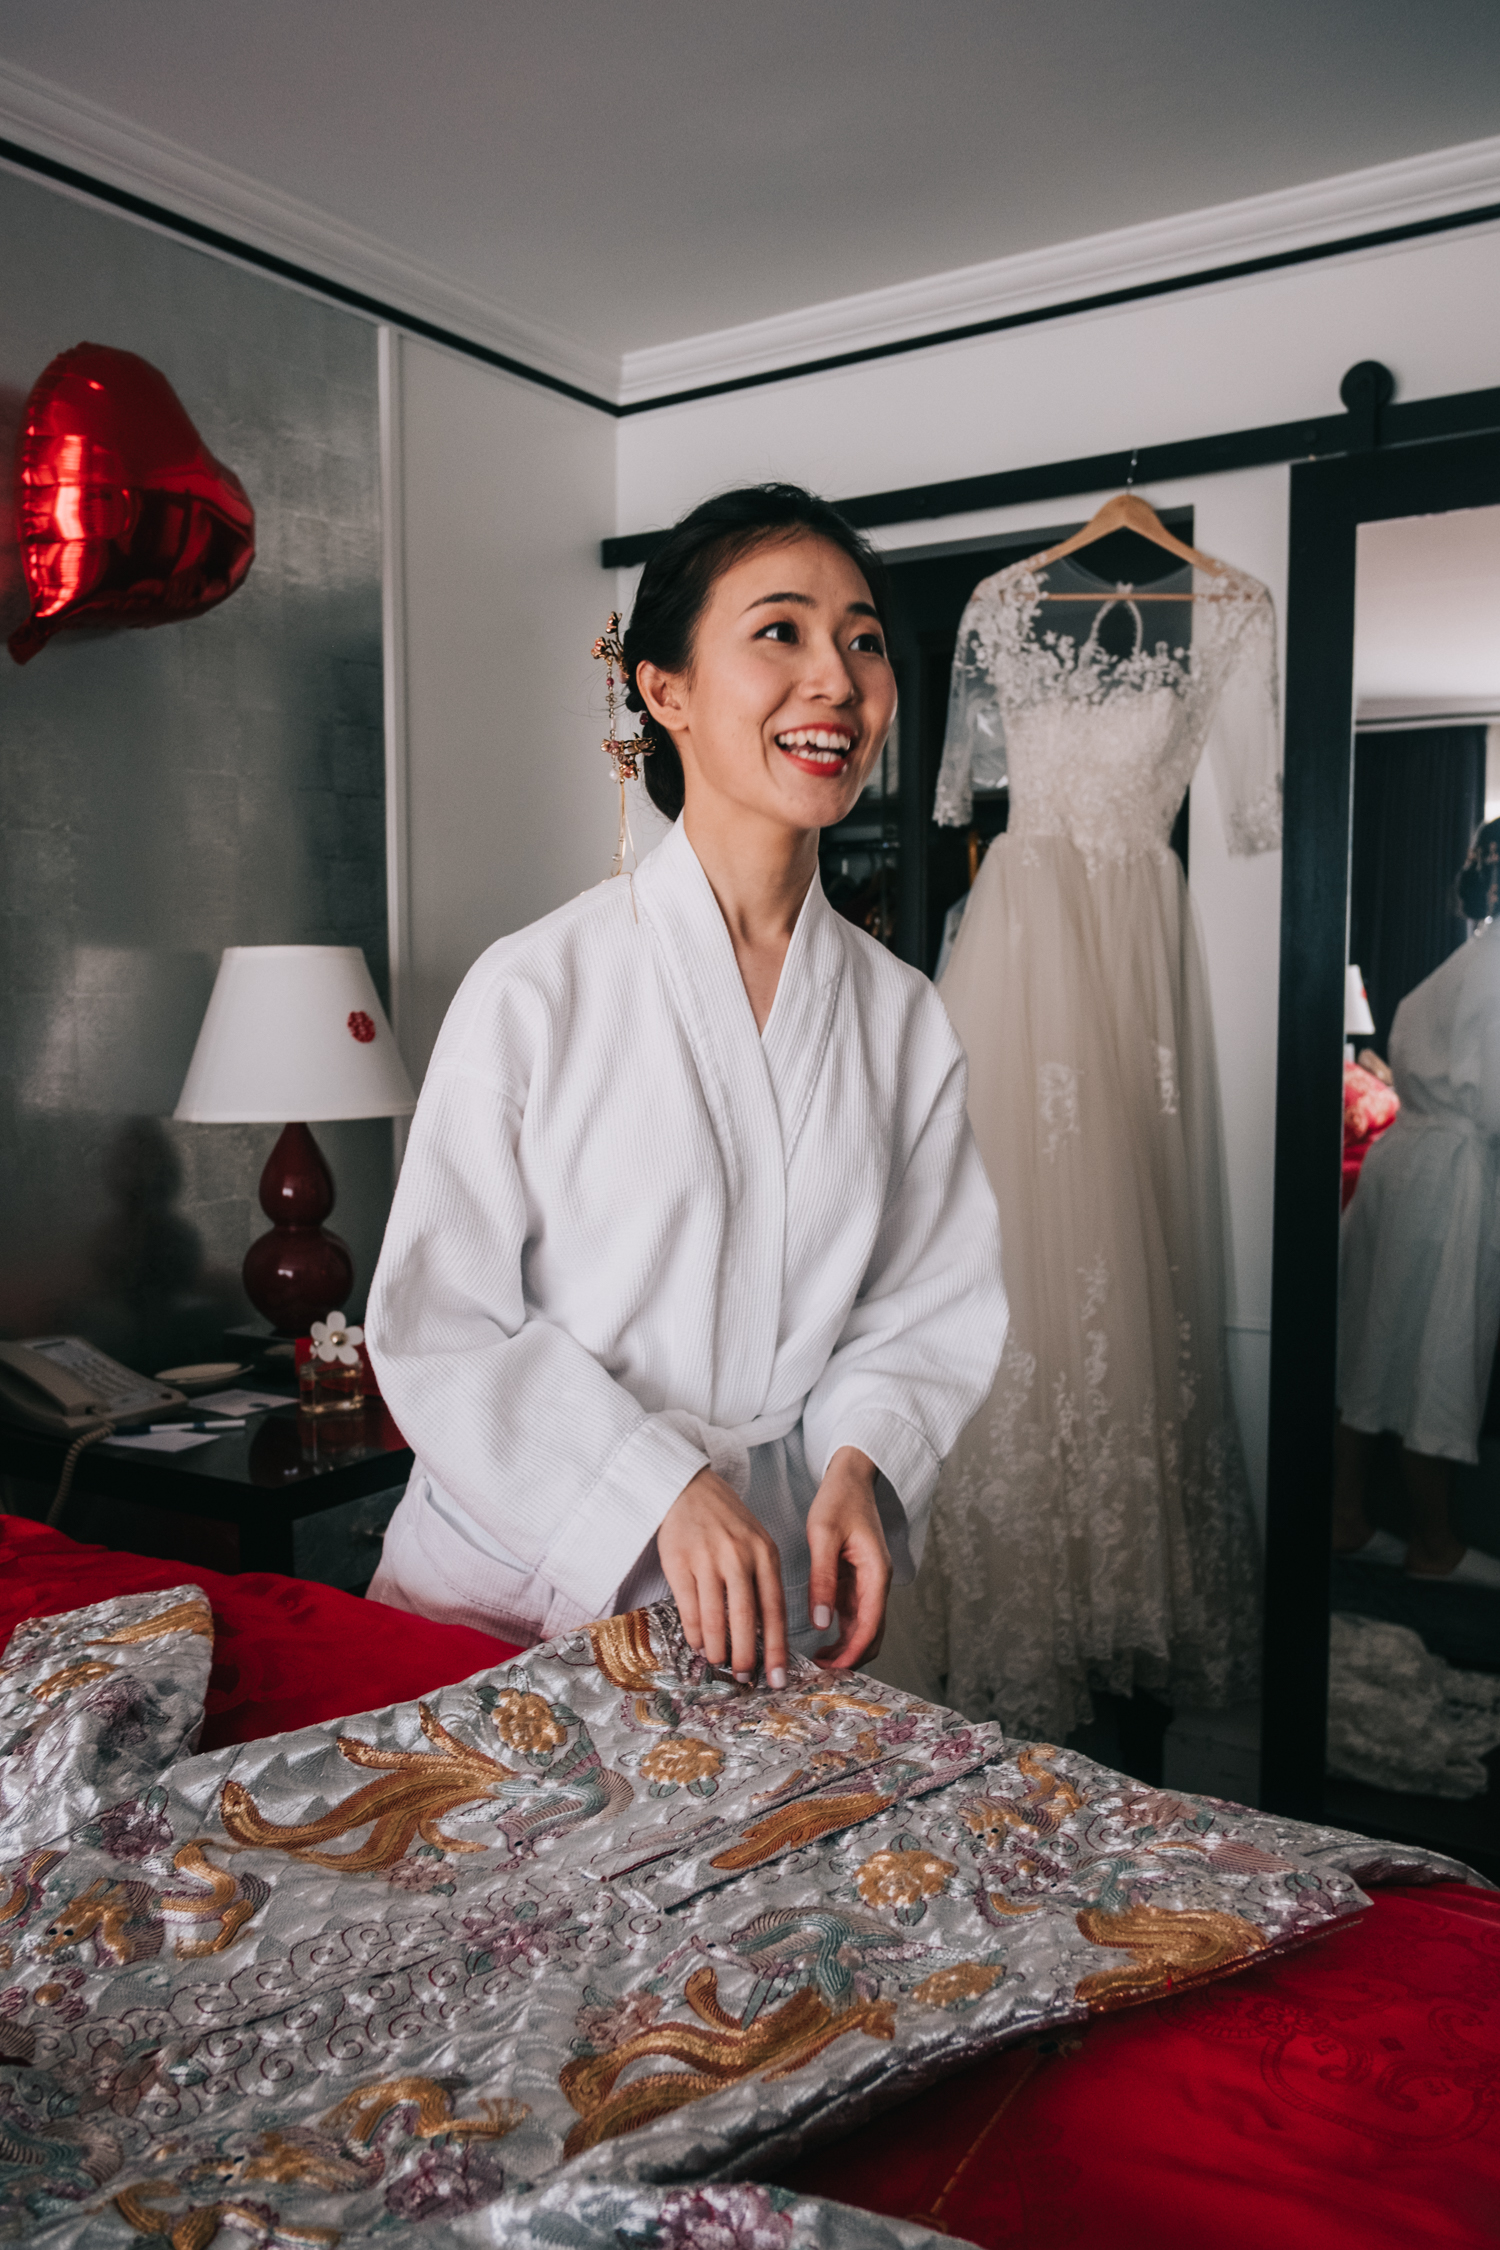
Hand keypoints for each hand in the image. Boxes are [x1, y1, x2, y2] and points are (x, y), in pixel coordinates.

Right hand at [657, 1467, 789, 1687]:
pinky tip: (698, 1642)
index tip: (778, 1676)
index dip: (776, 1647)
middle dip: (746, 1655)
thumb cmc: (726, 1521)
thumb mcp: (756, 1543)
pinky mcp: (679, 1561)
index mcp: (764, 1553)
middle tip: (745, 1678)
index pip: (774, 1609)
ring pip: (715, 1616)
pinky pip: (688, 1606)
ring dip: (717, 1646)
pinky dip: (694, 1631)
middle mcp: (739, 1556)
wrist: (688, 1488)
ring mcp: (708, 1558)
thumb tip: (763, 1634)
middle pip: (745, 1617)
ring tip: (719, 1662)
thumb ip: (762, 1581)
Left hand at [807, 1447, 890, 1670]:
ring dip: (847, 1648)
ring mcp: (870, 1583)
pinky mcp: (860, 1580)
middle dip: (851, 1658)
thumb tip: (822, 1622)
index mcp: (877, 1572)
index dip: (853, 1653)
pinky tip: (820, 1639)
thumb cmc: (839, 1500)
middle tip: (819, 1673)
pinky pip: (855, 1615)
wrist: (851, 1477)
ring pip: (865, 1627)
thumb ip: (823, 1579)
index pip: (871, 1625)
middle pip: (873, 1634)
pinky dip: (842, 1632)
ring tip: (816, 1662)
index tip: (830, 1670)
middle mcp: (879, 1582)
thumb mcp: (823, 1535)